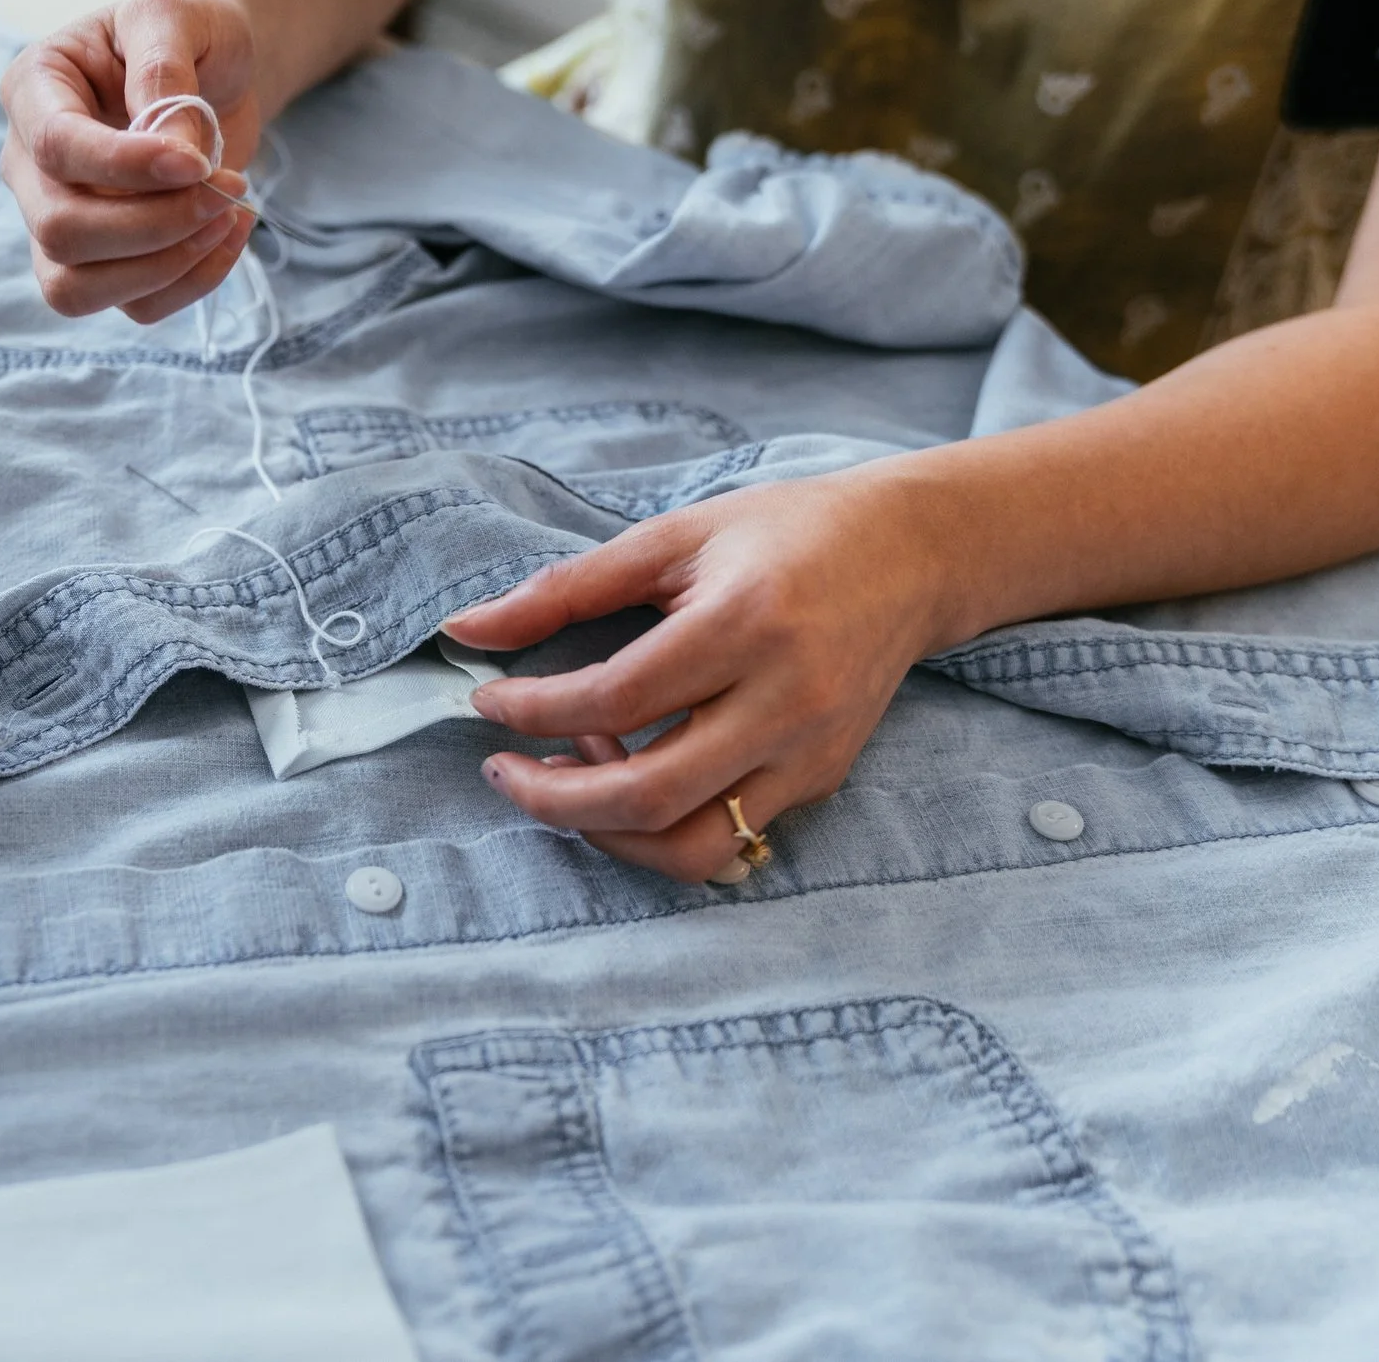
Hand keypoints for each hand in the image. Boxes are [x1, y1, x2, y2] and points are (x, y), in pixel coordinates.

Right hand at [0, 0, 262, 322]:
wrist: (215, 68)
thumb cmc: (189, 34)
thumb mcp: (178, 16)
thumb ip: (164, 67)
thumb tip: (170, 148)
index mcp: (34, 89)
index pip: (54, 147)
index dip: (123, 166)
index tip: (196, 162)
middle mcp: (29, 165)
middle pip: (59, 231)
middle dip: (153, 224)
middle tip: (226, 188)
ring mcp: (58, 221)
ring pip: (77, 288)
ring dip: (166, 265)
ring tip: (230, 214)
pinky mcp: (103, 263)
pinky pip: (133, 305)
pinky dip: (190, 283)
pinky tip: (228, 234)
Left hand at [440, 468, 955, 883]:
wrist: (912, 555)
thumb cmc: (785, 532)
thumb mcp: (673, 537)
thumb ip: (566, 588)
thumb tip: (467, 629)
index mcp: (746, 623)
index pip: (616, 699)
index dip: (533, 709)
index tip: (487, 699)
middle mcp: (787, 700)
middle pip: (649, 794)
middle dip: (552, 798)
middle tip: (503, 769)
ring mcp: (810, 752)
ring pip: (693, 845)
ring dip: (607, 833)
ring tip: (565, 778)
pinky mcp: (820, 780)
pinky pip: (728, 836)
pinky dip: (658, 825)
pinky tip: (625, 772)